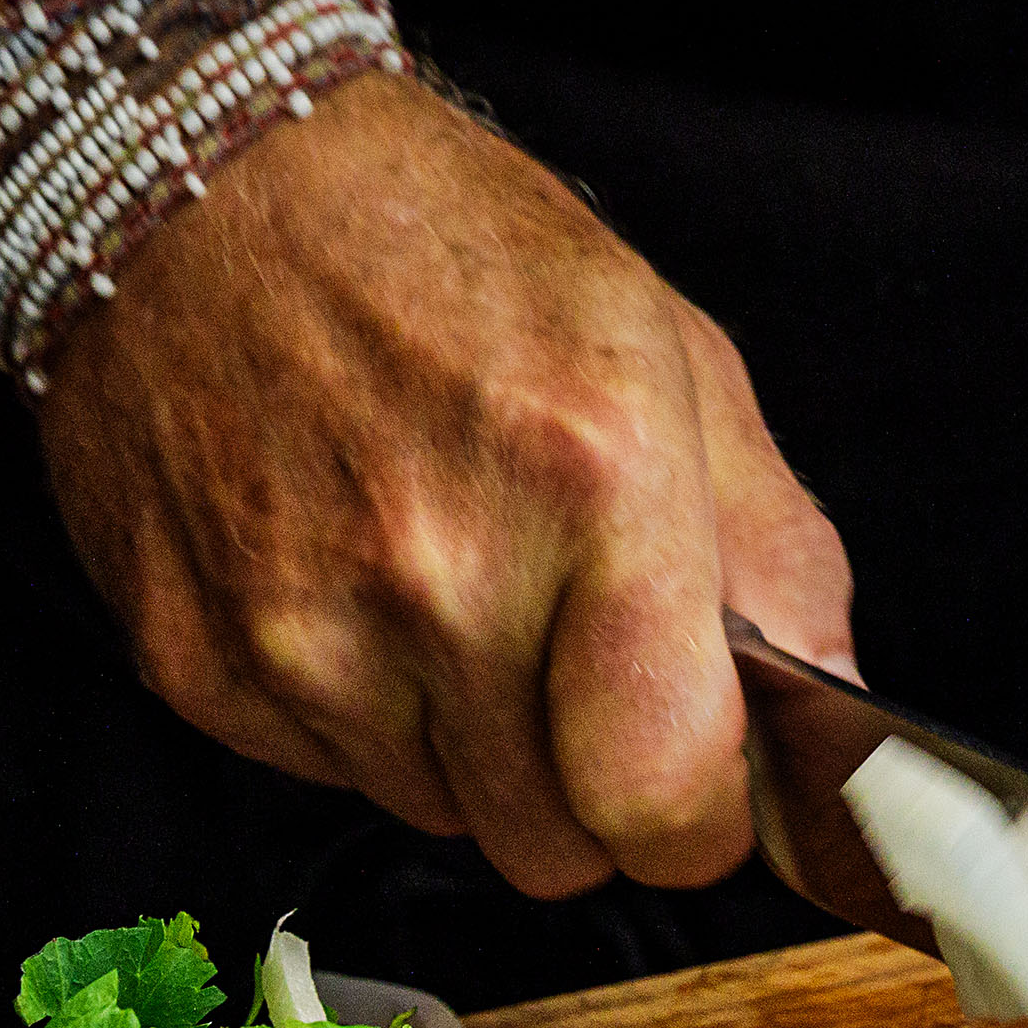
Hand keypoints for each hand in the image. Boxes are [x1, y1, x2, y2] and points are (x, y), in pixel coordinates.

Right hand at [37, 70, 853, 897]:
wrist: (196, 179)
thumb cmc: (445, 250)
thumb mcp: (669, 351)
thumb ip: (775, 548)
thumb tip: (831, 716)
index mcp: (591, 481)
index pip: (665, 801)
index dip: (696, 820)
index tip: (694, 783)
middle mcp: (439, 576)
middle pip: (554, 849)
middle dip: (583, 786)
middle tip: (565, 661)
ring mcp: (303, 633)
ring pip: (443, 822)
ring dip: (468, 749)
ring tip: (443, 588)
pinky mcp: (197, 665)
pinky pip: (327, 776)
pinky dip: (357, 713)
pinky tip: (344, 580)